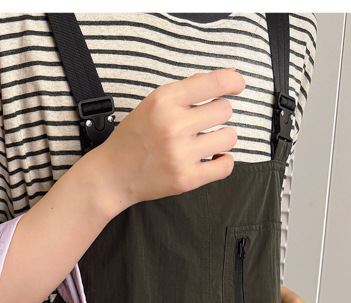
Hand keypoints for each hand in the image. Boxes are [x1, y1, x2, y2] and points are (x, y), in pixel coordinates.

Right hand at [91, 68, 245, 209]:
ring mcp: (180, 154)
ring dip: (221, 138)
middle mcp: (173, 126)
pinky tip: (211, 158)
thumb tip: (231, 75)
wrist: (113, 174)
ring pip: (229, 137)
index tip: (237, 86)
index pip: (215, 83)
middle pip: (224, 110)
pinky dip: (223, 161)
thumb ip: (192, 87)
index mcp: (164, 101)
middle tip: (202, 124)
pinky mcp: (186, 179)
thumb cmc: (136, 136)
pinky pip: (225, 166)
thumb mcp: (156, 102)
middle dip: (217, 115)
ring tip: (204, 142)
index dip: (233, 82)